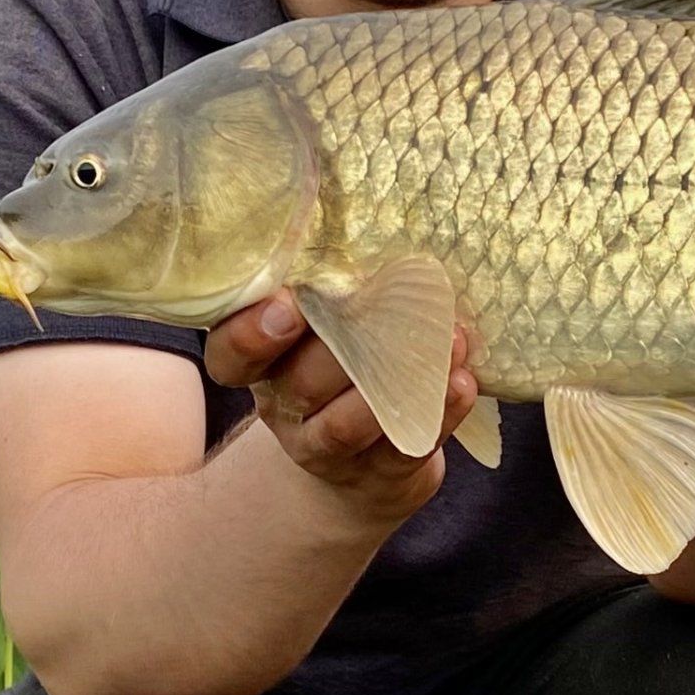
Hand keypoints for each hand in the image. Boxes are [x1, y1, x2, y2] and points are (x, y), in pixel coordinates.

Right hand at [204, 291, 479, 523]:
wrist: (363, 464)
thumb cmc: (347, 363)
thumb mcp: (328, 325)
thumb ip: (339, 287)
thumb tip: (383, 221)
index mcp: (265, 362)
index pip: (230, 355)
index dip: (250, 333)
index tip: (288, 303)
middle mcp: (286, 406)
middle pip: (297, 383)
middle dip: (343, 347)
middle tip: (388, 306)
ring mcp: (327, 447)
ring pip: (344, 426)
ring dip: (398, 382)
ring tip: (448, 342)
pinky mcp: (377, 473)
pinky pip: (403, 448)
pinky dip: (439, 413)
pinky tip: (463, 381)